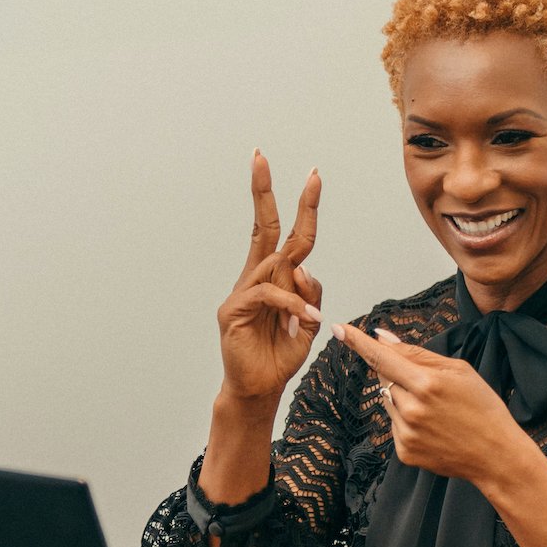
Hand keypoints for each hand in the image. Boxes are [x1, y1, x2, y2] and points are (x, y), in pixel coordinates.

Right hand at [216, 150, 323, 405]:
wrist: (257, 390)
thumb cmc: (279, 357)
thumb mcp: (306, 325)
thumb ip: (309, 296)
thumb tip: (303, 271)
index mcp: (274, 278)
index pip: (286, 234)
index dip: (301, 205)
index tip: (313, 175)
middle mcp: (256, 278)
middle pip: (263, 226)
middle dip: (263, 190)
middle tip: (260, 156)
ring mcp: (241, 292)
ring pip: (272, 264)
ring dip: (296, 285)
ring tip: (307, 317)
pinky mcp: (233, 310)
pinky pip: (268, 293)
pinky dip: (290, 303)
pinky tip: (303, 319)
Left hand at [330, 324, 527, 484]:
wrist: (496, 455)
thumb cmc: (483, 407)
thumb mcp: (459, 371)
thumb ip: (417, 355)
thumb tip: (384, 339)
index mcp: (427, 384)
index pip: (382, 358)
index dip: (358, 342)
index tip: (339, 329)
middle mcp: (411, 409)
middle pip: (384, 378)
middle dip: (398, 374)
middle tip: (429, 385)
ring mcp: (405, 433)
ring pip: (388, 401)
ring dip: (403, 397)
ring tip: (435, 410)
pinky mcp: (403, 451)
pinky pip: (394, 424)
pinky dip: (407, 420)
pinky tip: (432, 427)